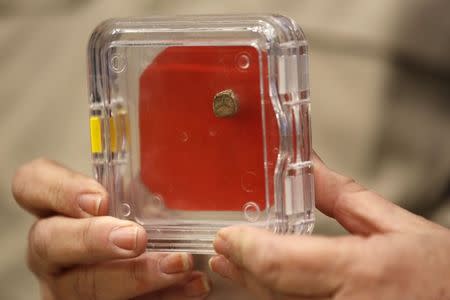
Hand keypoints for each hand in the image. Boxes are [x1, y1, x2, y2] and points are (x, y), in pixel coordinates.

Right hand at [12, 159, 209, 299]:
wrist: (134, 265)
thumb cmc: (132, 226)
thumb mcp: (132, 203)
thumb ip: (135, 192)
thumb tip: (168, 175)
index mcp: (55, 211)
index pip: (32, 185)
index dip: (60, 190)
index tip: (101, 199)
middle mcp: (51, 250)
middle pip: (49, 242)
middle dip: (94, 240)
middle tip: (136, 238)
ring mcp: (65, 285)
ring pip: (83, 285)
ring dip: (135, 275)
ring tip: (177, 264)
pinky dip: (163, 296)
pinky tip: (191, 285)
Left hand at [209, 154, 449, 299]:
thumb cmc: (442, 276)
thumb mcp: (397, 224)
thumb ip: (343, 196)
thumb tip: (307, 167)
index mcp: (361, 274)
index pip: (281, 263)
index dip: (246, 249)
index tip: (228, 235)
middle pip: (271, 289)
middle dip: (241, 265)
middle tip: (223, 246)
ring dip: (250, 283)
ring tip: (233, 263)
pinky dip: (274, 296)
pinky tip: (264, 285)